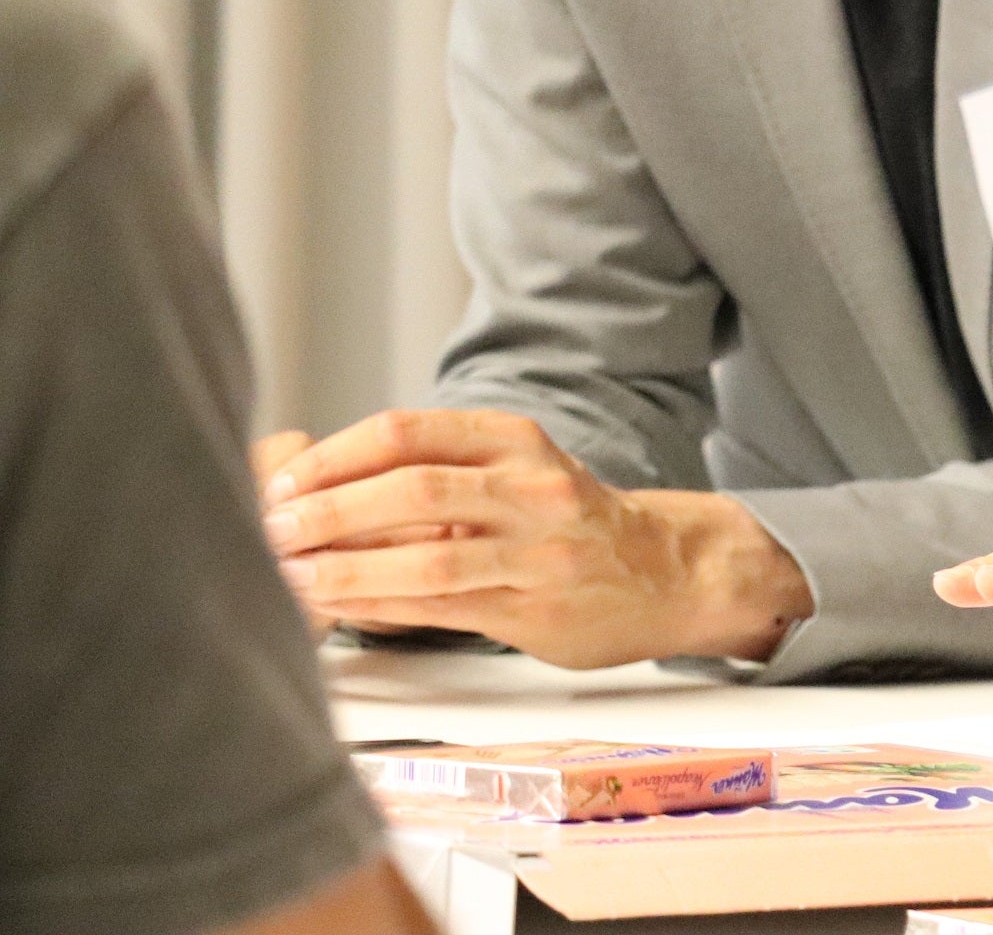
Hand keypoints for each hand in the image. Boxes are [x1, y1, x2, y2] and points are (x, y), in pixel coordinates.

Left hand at [259, 409, 812, 668]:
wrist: (669, 570)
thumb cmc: (574, 523)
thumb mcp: (518, 472)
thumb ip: (438, 474)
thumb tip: (319, 488)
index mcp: (518, 441)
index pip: (410, 433)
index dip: (335, 456)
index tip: (282, 481)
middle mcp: (532, 490)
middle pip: (412, 490)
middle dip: (327, 511)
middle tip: (271, 528)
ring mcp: (537, 552)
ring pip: (425, 559)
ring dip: (341, 570)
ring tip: (285, 576)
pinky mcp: (533, 611)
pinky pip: (440, 609)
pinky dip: (377, 608)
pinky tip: (335, 609)